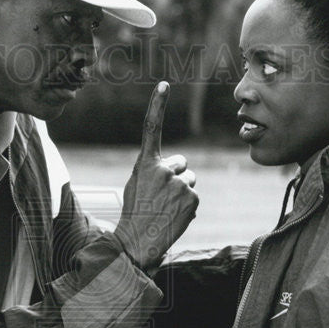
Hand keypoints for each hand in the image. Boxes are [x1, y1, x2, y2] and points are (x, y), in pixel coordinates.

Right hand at [115, 81, 198, 270]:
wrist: (137, 243)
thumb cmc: (134, 214)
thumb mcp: (137, 187)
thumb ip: (155, 171)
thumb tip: (179, 170)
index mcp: (145, 164)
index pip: (151, 129)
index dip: (157, 105)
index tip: (163, 84)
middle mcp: (163, 169)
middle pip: (181, 164)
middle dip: (176, 176)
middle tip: (161, 198)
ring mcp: (179, 184)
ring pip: (190, 181)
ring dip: (183, 192)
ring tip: (166, 209)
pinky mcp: (192, 199)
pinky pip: (194, 197)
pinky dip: (187, 207)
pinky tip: (173, 217)